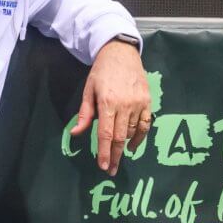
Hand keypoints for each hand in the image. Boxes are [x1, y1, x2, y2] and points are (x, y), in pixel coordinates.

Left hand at [71, 39, 151, 175]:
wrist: (121, 53)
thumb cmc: (101, 72)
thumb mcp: (88, 90)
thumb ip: (84, 114)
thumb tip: (75, 133)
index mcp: (107, 103)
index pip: (106, 134)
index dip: (105, 152)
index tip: (103, 166)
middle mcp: (125, 105)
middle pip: (120, 137)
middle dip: (115, 156)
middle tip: (111, 170)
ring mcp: (139, 104)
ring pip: (132, 132)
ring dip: (124, 145)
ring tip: (117, 153)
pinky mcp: (148, 102)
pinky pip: (146, 125)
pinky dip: (140, 137)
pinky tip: (132, 145)